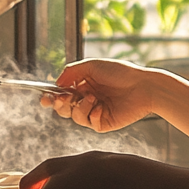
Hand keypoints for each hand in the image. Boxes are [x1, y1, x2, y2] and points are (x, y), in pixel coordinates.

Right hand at [40, 58, 158, 131]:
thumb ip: (71, 72)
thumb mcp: (92, 65)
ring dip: (79, 107)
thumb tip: (56, 83)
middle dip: (59, 105)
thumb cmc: (120, 72)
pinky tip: (101, 107)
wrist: (143, 86)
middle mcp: (87, 99)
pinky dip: (91, 115)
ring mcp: (95, 112)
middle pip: (63, 108)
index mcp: (83, 85)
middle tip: (63, 98)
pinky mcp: (103, 123)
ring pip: (74, 116)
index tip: (44, 97)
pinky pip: (89, 123)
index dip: (50, 97)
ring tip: (92, 98)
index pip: (61, 93)